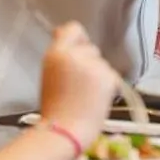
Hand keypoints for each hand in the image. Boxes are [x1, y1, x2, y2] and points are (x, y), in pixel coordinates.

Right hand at [37, 22, 118, 147]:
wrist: (64, 131)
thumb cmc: (54, 108)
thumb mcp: (49, 74)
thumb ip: (60, 55)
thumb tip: (62, 33)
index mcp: (57, 53)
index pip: (73, 29)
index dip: (77, 37)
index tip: (76, 48)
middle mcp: (76, 55)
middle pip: (90, 47)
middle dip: (87, 61)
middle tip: (77, 83)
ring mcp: (94, 65)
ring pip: (101, 62)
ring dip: (97, 74)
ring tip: (85, 94)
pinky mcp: (109, 77)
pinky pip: (110, 75)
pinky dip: (106, 85)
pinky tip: (94, 98)